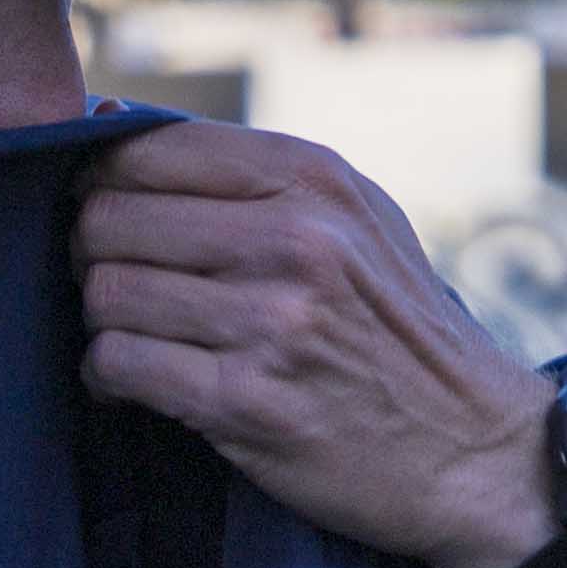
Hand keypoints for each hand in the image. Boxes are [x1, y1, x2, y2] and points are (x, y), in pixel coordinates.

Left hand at [77, 117, 565, 567]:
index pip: (150, 149)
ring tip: (136, 332)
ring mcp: (270, 323)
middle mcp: (294, 241)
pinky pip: (118, 364)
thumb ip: (251, 174)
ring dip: (104, 318)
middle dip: (95, 252)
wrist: (472, 452)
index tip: (115, 213)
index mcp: (313, 181)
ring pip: (107, 292)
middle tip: (118, 278)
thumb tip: (113, 115)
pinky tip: (134, 381)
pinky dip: (107, 375)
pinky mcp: (245, 402)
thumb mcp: (357, 221)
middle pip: (113, 218)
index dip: (108, 180)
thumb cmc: (395, 327)